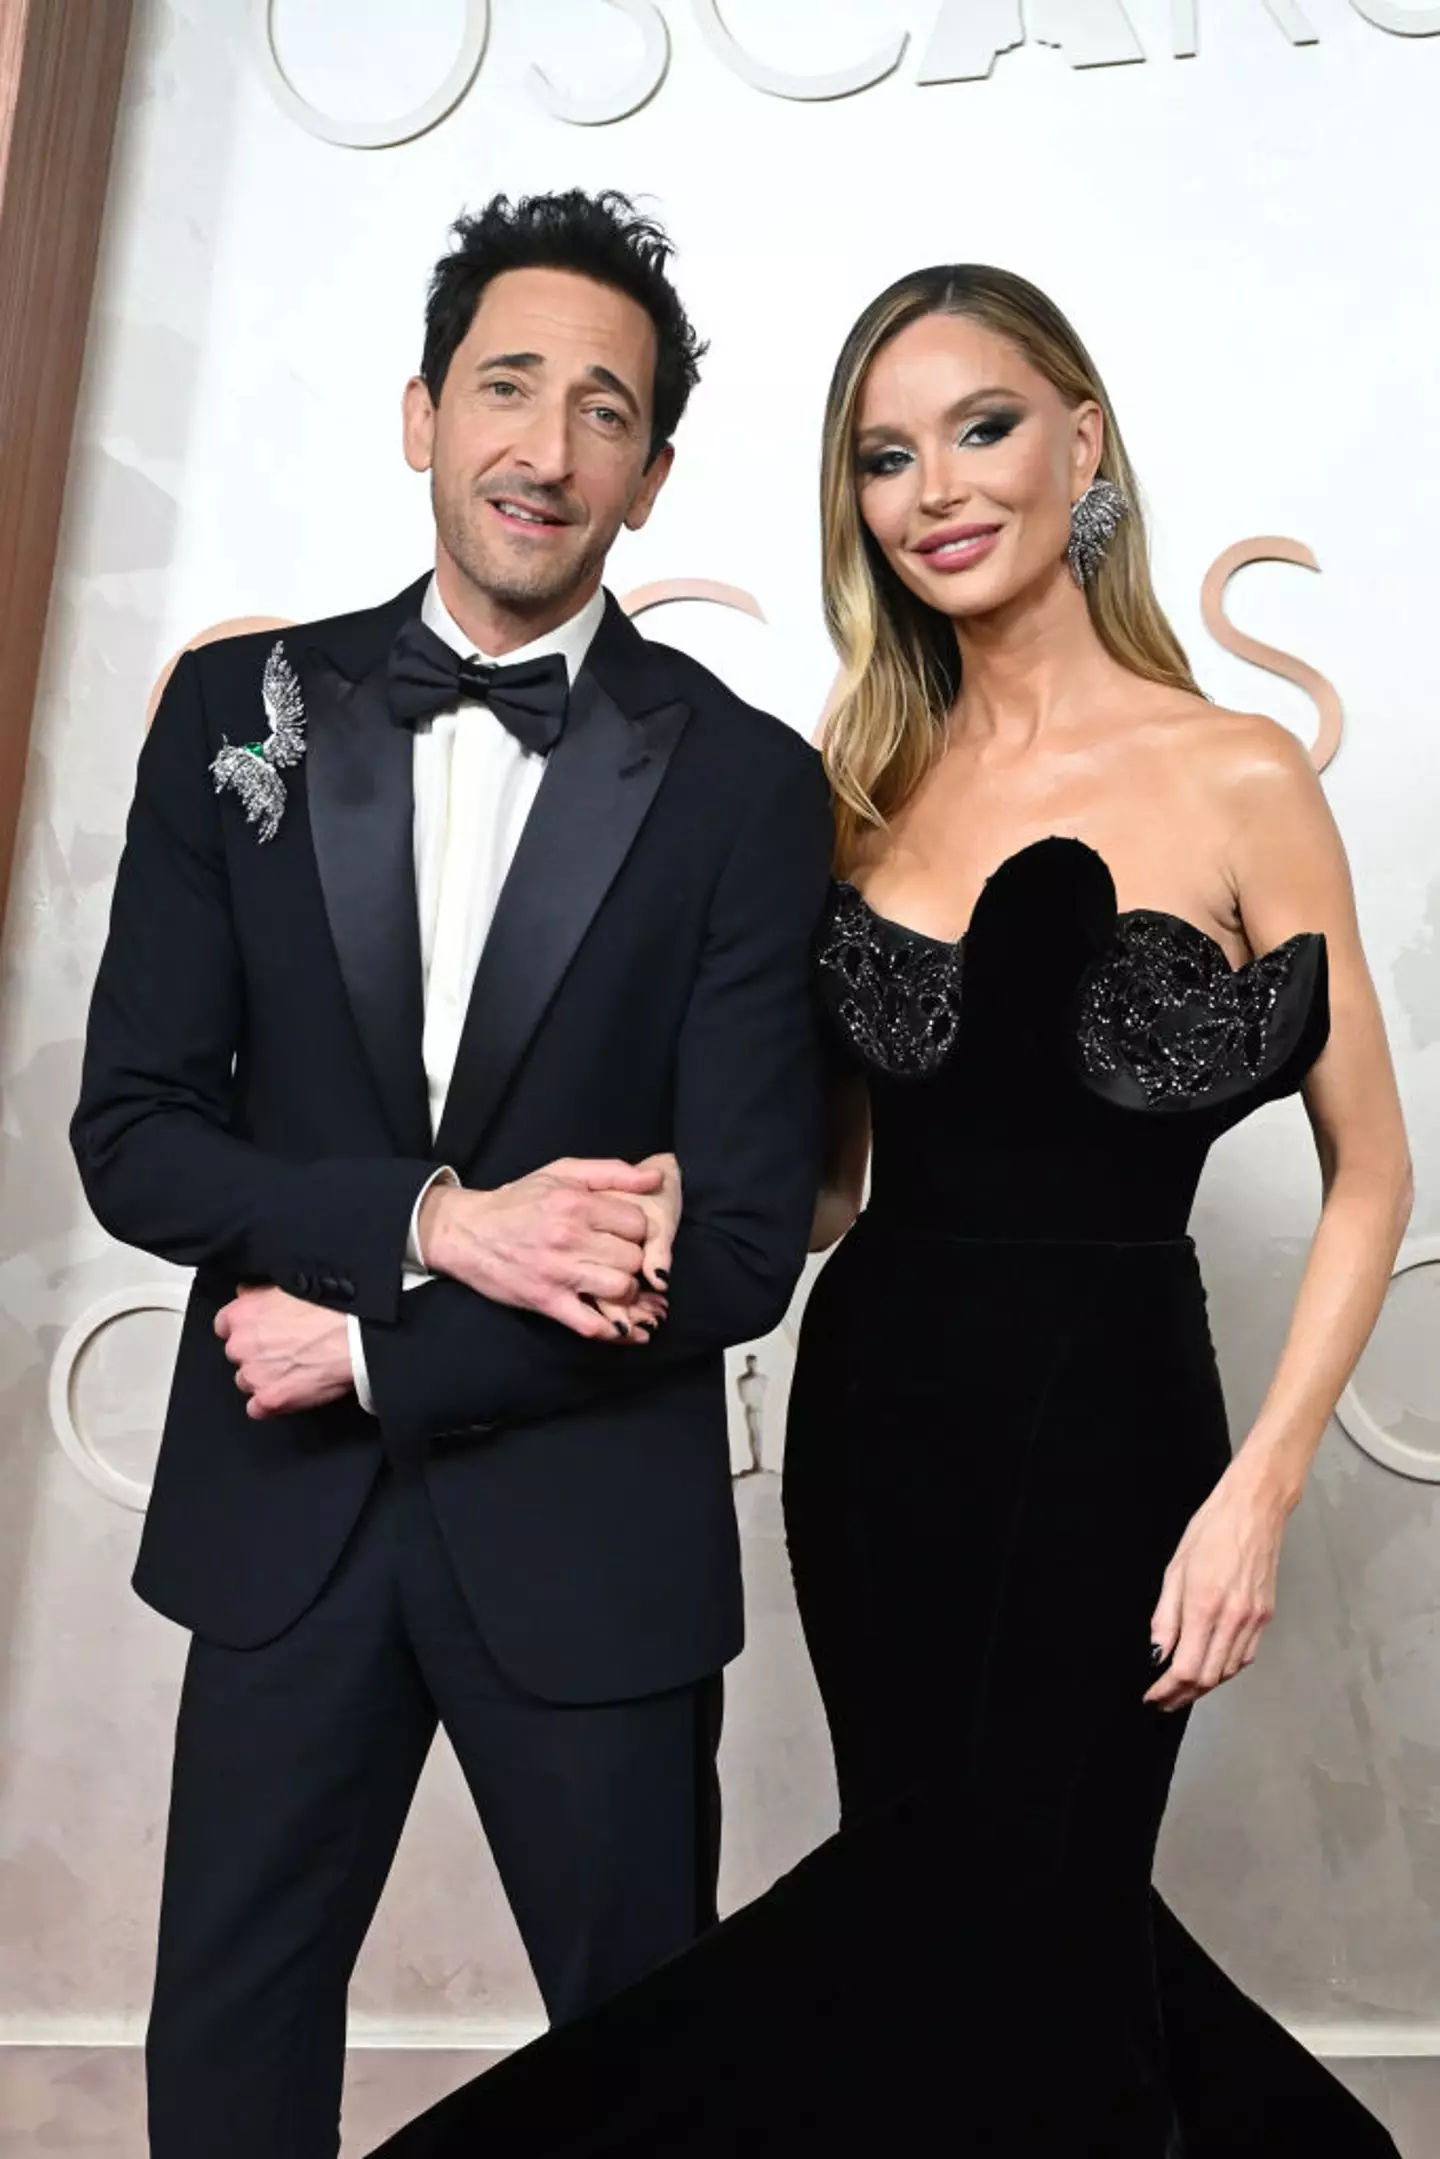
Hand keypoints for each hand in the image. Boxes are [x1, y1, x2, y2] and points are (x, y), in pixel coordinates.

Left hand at [215, 1285, 353, 1418]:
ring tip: (293, 1369)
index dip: (245, 1327)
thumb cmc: (332, 1307)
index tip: (259, 1329)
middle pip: (237, 1354)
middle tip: (285, 1348)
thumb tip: (247, 1294)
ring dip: (263, 1377)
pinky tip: (289, 1391)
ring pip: (246, 1380)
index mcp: (243, 1314)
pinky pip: (257, 1408)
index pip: (225, 1325)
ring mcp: (254, 1375)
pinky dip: (269, 1403)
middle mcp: (241, 1345)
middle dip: (256, 1353)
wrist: (356, 1336)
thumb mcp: (290, 1284)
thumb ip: (260, 1294)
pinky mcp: (270, 1400)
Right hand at [418, 1158, 665, 1340]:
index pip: (638, 1223)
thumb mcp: (563, 1172)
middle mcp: (569, 1237)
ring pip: (621, 1289)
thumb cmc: (519, 1200)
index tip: (626, 1233)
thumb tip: (656, 1178)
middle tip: (620, 1258)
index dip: (639, 1229)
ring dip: (625, 1290)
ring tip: (613, 1282)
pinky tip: (621, 1324)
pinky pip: (592, 1325)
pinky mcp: (546, 1301)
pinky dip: (614, 1330)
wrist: (467, 1231)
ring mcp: (558, 1272)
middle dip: (633, 1259)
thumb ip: (613, 1172)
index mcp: (575, 1203)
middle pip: (633, 1257)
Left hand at [1145, 1463, 1287, 1710]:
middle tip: (1163, 1700)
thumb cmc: (1211, 1530)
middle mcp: (1233, 1619)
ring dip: (1205, 1686)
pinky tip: (1211, 1668)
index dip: (1167, 1689)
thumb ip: (1166, 1616)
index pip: (1187, 1668)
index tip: (1152, 1696)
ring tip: (1182, 1690)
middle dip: (1183, 1695)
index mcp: (1205, 1605)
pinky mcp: (1265, 1617)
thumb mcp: (1175, 1568)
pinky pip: (1245, 1656)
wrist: (1254, 1510)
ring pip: (1229, 1672)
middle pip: (1209, 1678)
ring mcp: (1253, 1620)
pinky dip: (1226, 1669)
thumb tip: (1157, 1653)